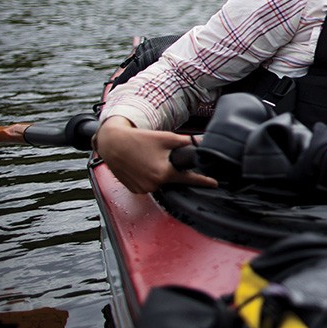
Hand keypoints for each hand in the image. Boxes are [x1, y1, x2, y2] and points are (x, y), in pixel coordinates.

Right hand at [95, 115, 217, 193]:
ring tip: (147, 159)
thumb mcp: (166, 137)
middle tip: (157, 156)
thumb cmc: (138, 139)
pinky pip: (147, 185)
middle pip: (171, 178)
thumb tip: (201, 141)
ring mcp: (142, 188)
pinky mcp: (134, 189)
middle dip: (169, 169)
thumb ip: (186, 141)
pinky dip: (147, 177)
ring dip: (157, 173)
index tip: (214, 183)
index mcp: (163, 173)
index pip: (188, 178)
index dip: (202, 180)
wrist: (112, 142)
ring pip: (158, 182)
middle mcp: (153, 184)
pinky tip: (141, 166)